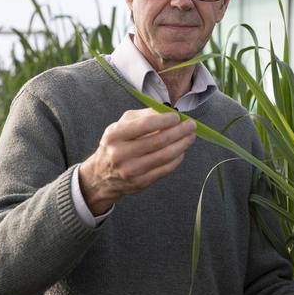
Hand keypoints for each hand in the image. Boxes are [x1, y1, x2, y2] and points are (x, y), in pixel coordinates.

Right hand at [78, 108, 196, 214]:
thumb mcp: (122, 125)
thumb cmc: (116, 144)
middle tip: (191, 125)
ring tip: (191, 136)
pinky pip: (165, 169)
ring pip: (165, 156)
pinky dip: (177, 158)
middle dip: (179, 131)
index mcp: (114, 135)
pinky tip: (182, 150)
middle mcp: (120, 154)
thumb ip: (144, 115)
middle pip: (158, 141)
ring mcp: (131, 170)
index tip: (177, 116)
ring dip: (182, 144)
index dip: (164, 120)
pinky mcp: (141, 182)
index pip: (144, 125)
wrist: (102, 175)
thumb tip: (168, 112)